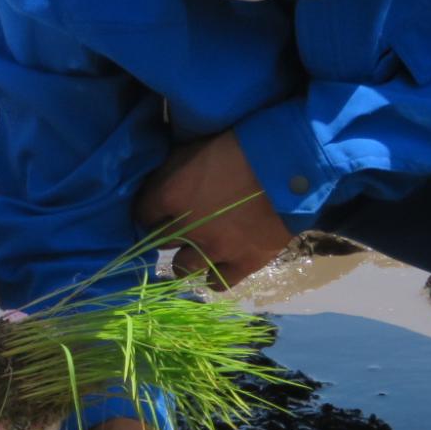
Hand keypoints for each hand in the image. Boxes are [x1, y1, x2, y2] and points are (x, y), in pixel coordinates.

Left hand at [0, 293, 62, 429]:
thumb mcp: (37, 334)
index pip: (44, 424)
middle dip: (4, 428)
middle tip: (4, 415)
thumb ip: (55, 344)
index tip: (43, 422)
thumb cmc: (16, 332)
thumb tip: (81, 349)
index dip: (45, 426)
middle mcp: (6, 408)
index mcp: (32, 400)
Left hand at [136, 132, 293, 288]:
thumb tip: (158, 183)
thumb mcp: (194, 147)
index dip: (150, 211)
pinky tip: (218, 265)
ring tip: (196, 250)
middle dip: (167, 234)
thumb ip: (171, 171)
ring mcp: (214, 249)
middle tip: (181, 226)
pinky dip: (215, 275)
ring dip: (185, 259)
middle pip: (159, 242)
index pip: (142, 214)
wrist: (288, 164)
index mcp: (169, 195)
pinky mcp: (243, 263)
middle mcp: (185, 228)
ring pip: (182, 269)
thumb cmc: (239, 146)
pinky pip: (217, 283)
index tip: (158, 209)